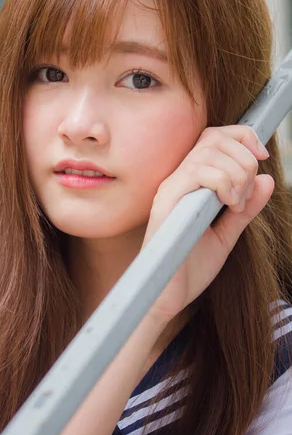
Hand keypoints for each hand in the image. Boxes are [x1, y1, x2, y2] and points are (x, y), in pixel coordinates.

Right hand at [141, 125, 274, 322]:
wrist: (167, 296)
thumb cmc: (190, 267)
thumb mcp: (227, 234)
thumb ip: (247, 208)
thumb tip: (267, 179)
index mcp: (190, 182)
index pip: (214, 137)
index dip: (242, 138)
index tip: (261, 156)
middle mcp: (177, 179)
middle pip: (215, 138)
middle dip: (244, 159)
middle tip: (247, 194)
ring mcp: (170, 189)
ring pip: (209, 152)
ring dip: (236, 173)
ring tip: (237, 204)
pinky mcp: (166, 202)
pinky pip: (197, 173)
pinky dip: (222, 182)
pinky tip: (227, 205)